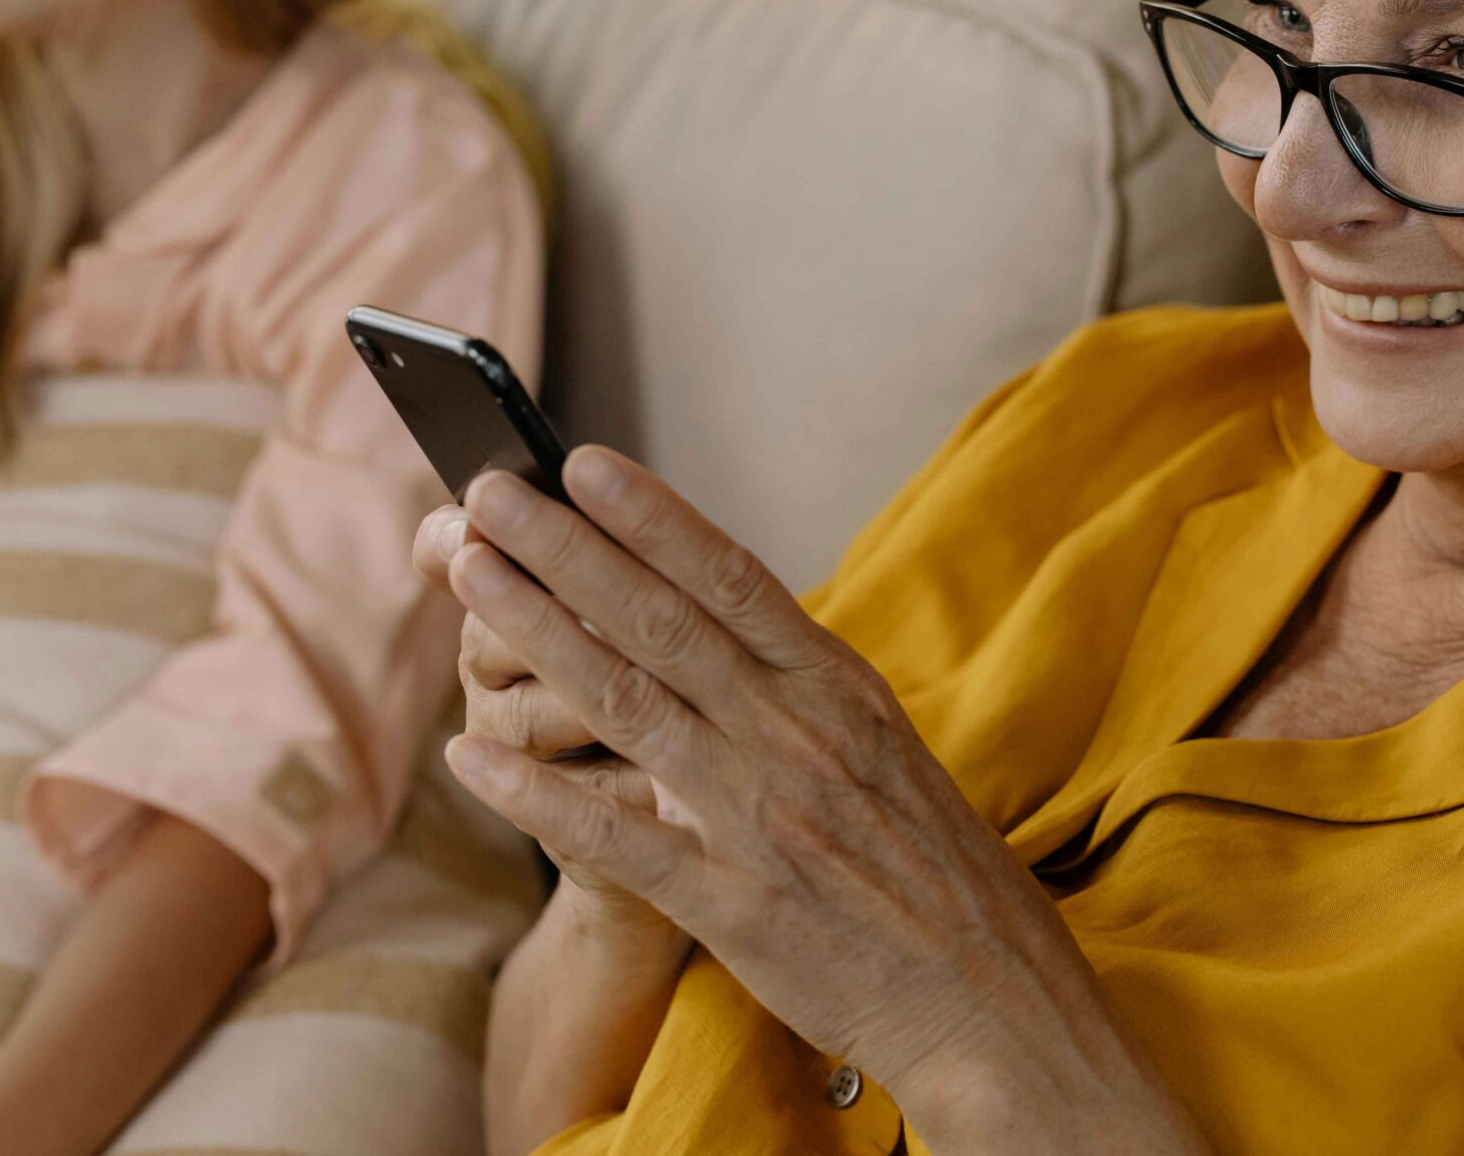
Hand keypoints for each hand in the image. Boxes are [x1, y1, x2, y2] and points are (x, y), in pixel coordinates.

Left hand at [436, 449, 1198, 1145]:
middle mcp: (799, 736)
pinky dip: (539, 796)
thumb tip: (715, 638)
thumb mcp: (884, 756)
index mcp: (841, 692)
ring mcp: (764, 817)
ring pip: (629, 701)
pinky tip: (472, 758)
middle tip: (491, 494)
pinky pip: (617, 839)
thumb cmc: (935, 875)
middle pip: (662, 620)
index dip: (650, 516)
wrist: (993, 1000)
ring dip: (539, 632)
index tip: (582, 463)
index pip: (732, 579)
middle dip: (567, 549)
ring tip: (470, 577)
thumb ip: (801, 698)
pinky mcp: (734, 904)